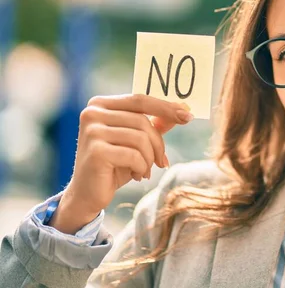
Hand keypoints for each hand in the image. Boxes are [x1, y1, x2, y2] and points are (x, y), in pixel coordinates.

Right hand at [48, 94, 193, 233]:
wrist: (88, 194)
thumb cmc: (114, 164)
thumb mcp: (136, 141)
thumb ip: (155, 123)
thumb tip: (182, 109)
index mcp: (100, 104)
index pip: (140, 100)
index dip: (166, 107)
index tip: (188, 116)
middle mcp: (92, 113)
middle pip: (143, 121)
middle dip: (158, 144)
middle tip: (162, 162)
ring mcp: (92, 131)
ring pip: (140, 138)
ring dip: (150, 158)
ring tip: (144, 170)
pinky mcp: (96, 151)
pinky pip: (134, 155)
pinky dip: (142, 167)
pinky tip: (136, 175)